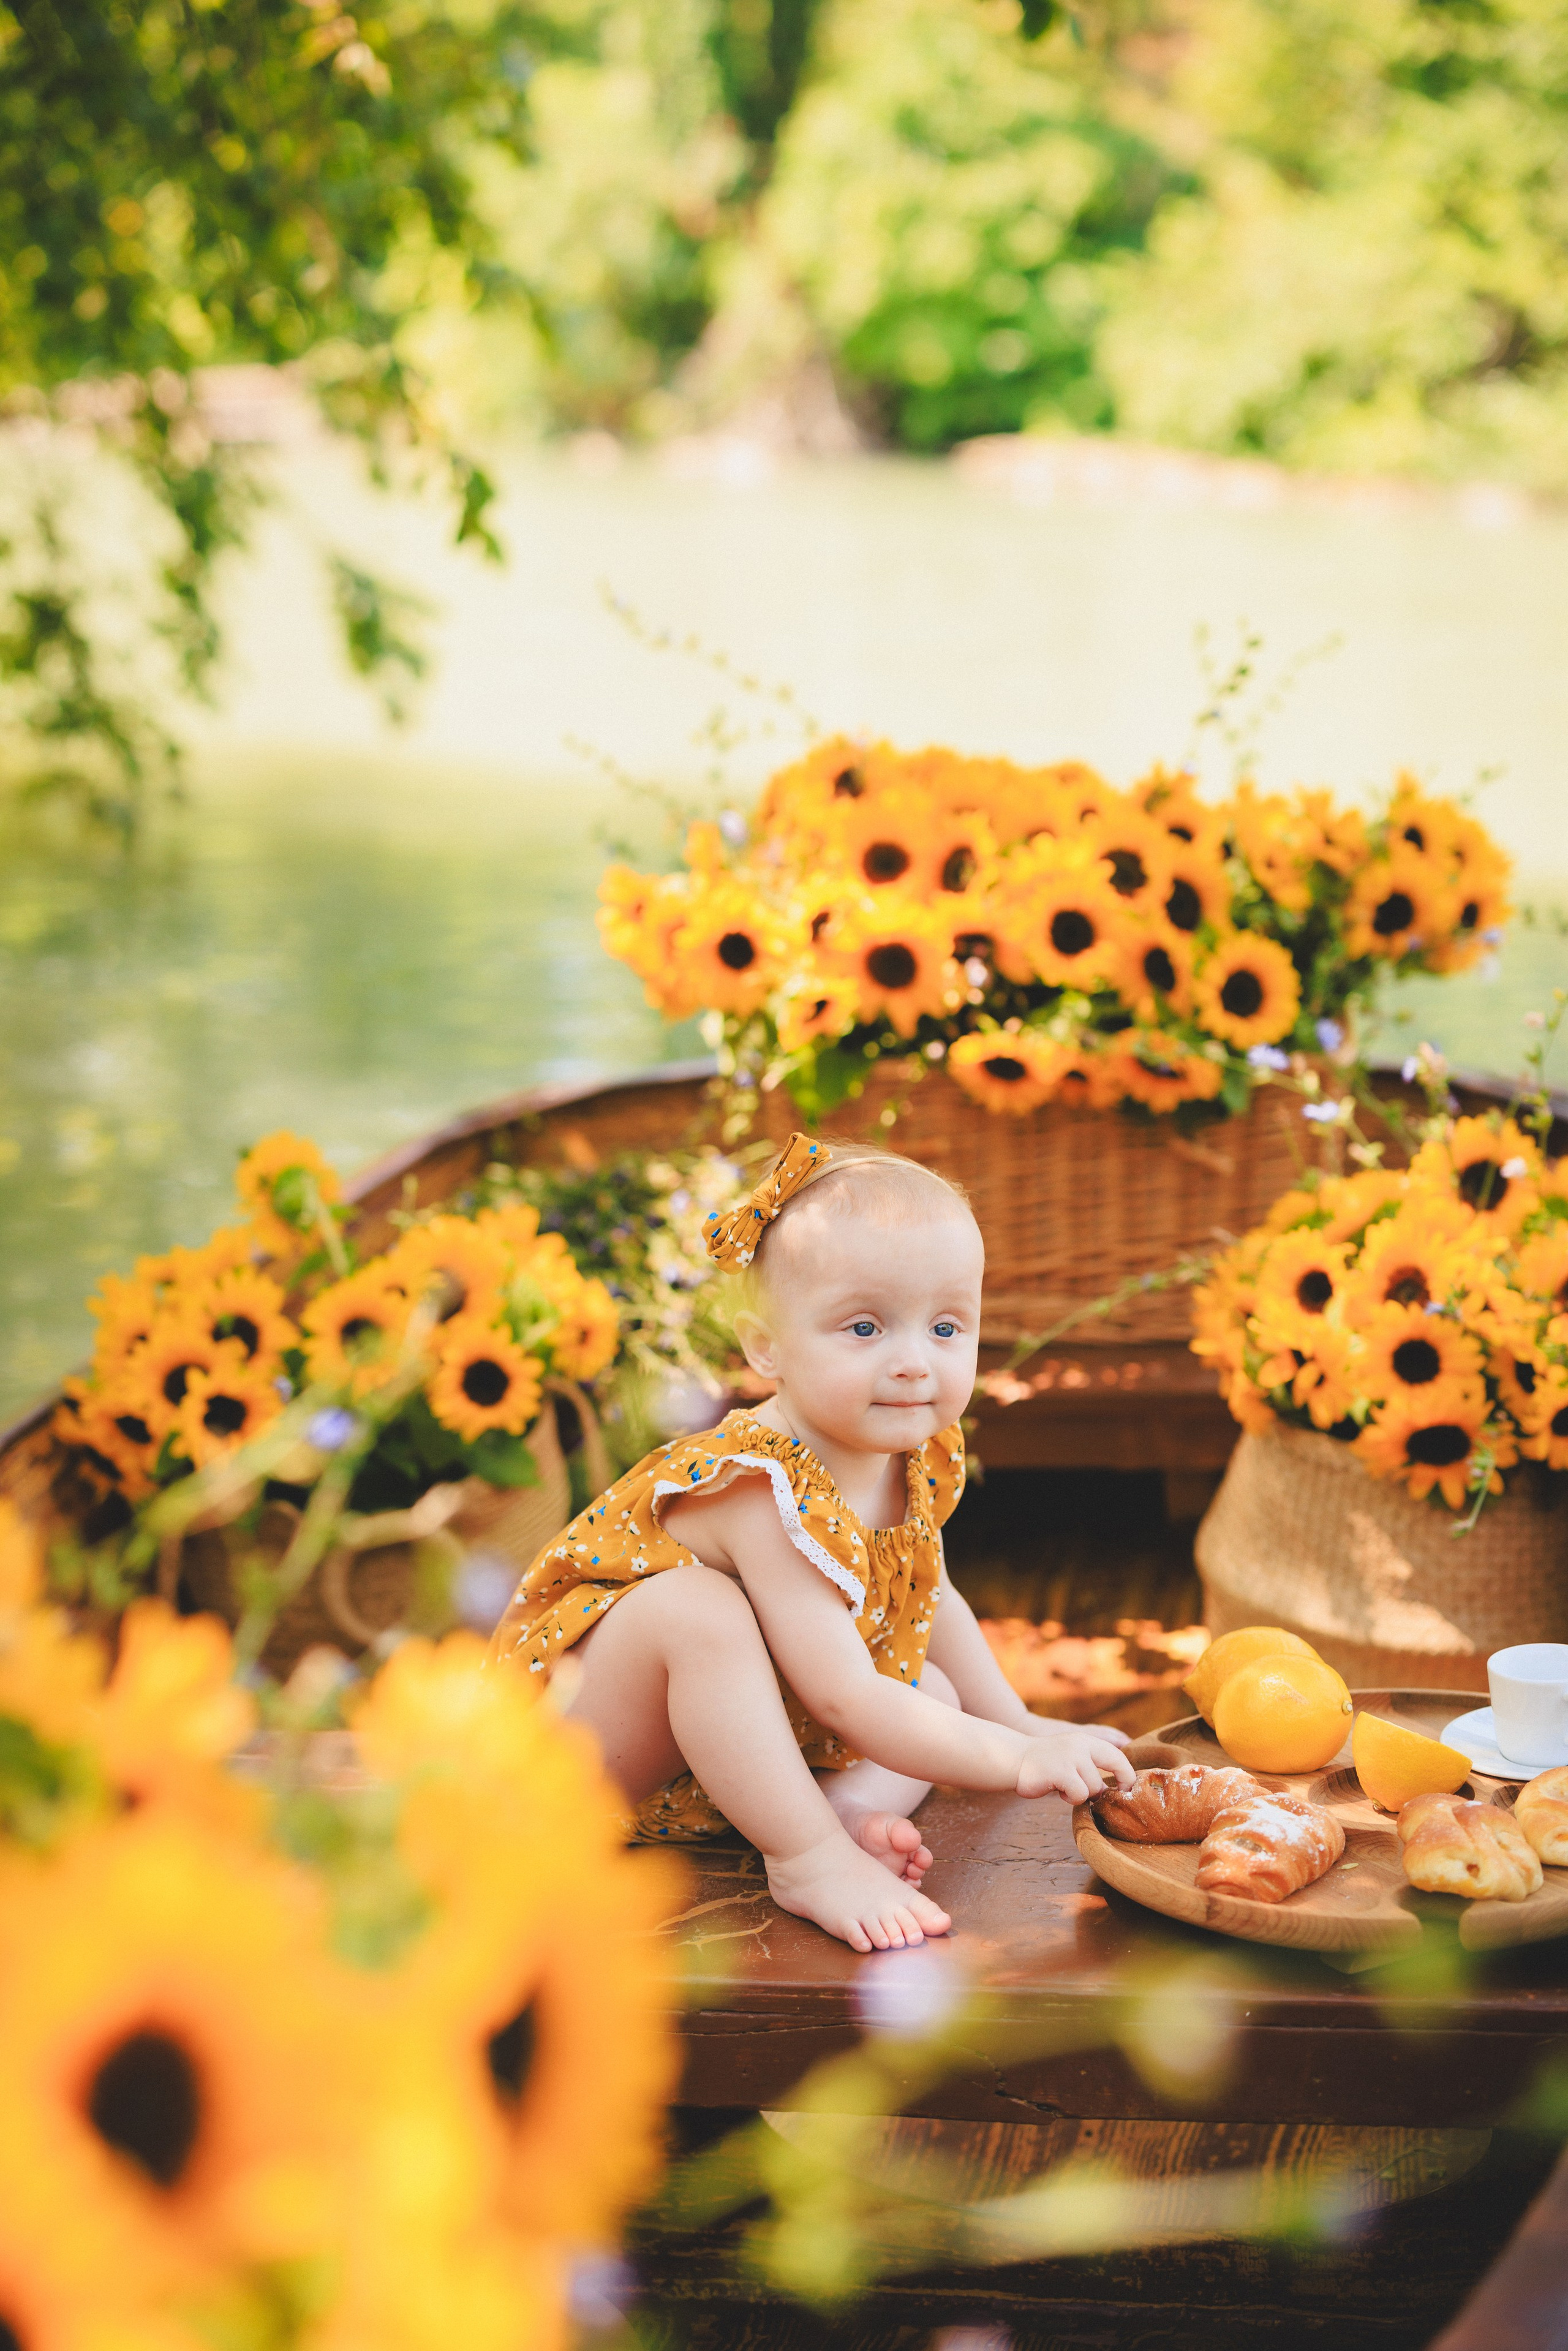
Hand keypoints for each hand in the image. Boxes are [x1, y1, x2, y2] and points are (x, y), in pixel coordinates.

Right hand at [1016, 1725, 1135, 1803]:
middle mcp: (1081, 1745)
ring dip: (1081, 1794)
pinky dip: (1070, 1798)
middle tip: (1102, 1798)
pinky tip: (1058, 1790)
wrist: (1014, 1759)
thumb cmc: (1044, 1764)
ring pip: (1095, 1787)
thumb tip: (1112, 1790)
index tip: (1127, 1789)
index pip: (1118, 1755)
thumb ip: (1090, 1766)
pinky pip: (1079, 1794)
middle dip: (1112, 1786)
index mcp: (1086, 1740)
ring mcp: (1071, 1757)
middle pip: (1116, 1767)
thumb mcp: (1071, 1757)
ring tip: (1064, 1787)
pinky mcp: (1061, 1771)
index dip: (1127, 1774)